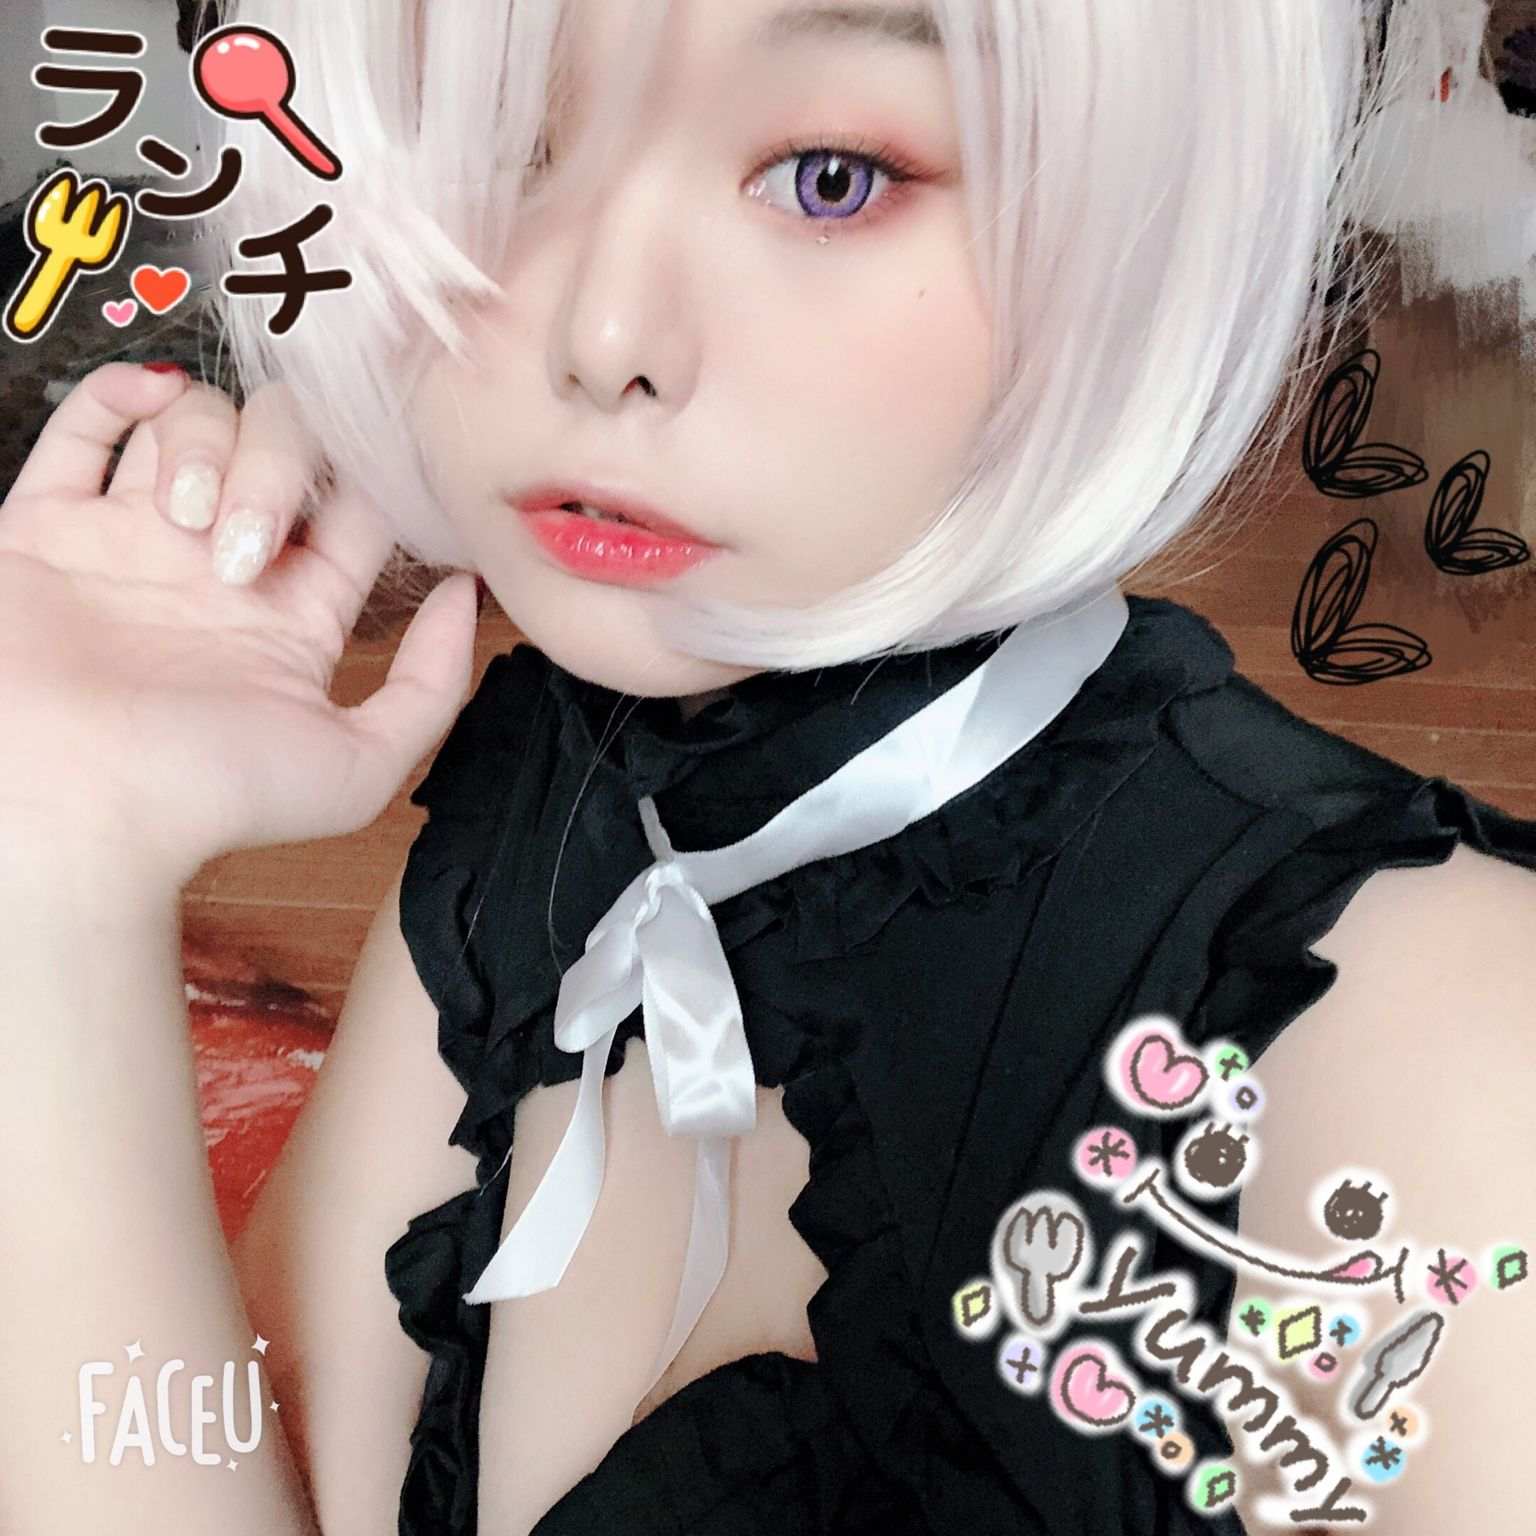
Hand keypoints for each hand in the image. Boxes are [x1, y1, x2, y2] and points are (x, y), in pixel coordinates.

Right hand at [0, 362, 478, 887]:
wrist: (71, 805)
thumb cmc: (208, 799)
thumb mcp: (360, 766)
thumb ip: (431, 686)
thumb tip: (467, 592)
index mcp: (292, 618)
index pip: (352, 509)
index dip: (366, 486)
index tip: (361, 493)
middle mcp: (217, 573)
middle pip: (279, 450)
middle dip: (278, 470)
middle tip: (241, 547)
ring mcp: (134, 544)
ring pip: (196, 423)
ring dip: (206, 443)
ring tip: (183, 519)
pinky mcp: (48, 527)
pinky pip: (86, 426)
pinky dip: (123, 391)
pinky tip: (149, 403)